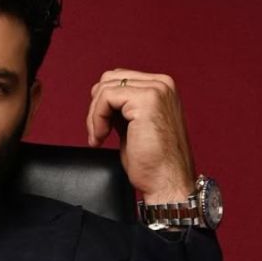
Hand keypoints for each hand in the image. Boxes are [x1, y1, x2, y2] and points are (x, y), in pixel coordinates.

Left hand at [86, 69, 195, 203]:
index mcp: (161, 88)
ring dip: (94, 115)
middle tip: (97, 133)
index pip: (119, 79)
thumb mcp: (134, 126)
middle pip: (109, 79)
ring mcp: (157, 89)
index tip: (100, 129)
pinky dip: (96, 118)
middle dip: (96, 107)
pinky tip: (101, 137)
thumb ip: (123, 108)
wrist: (167, 182)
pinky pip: (106, 97)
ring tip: (98, 137)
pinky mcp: (147, 99)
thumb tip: (101, 98)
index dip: (102, 103)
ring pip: (105, 88)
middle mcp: (162, 84)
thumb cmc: (153, 162)